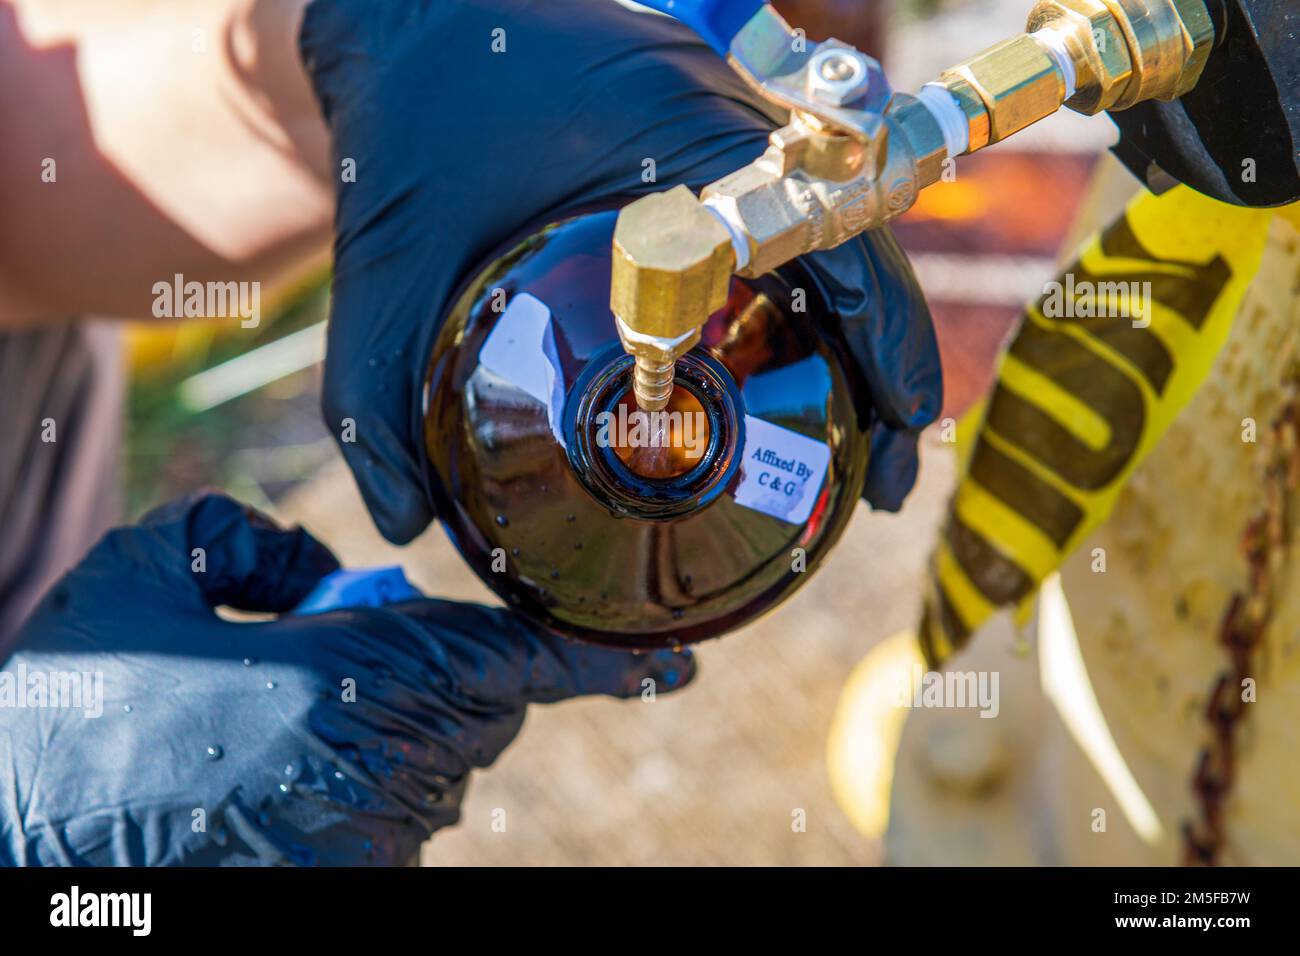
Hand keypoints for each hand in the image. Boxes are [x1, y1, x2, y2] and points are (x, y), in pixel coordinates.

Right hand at [0, 493, 692, 865]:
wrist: (24, 835)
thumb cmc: (80, 704)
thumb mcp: (151, 572)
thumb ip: (255, 541)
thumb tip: (330, 572)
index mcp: (355, 677)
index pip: (518, 661)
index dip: (602, 661)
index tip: (671, 666)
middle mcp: (384, 765)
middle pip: (482, 701)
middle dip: (445, 666)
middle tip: (345, 649)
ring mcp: (373, 835)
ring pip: (445, 760)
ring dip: (401, 724)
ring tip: (284, 717)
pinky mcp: (354, 878)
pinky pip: (401, 810)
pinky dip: (370, 777)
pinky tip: (278, 769)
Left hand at [301, 0, 941, 541]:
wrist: (400, 20)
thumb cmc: (394, 129)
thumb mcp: (384, 272)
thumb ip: (374, 406)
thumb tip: (396, 524)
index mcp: (681, 142)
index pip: (835, 240)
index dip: (888, 338)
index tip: (902, 423)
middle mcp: (724, 128)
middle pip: (856, 249)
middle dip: (888, 365)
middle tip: (882, 475)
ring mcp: (719, 129)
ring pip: (830, 237)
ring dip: (857, 333)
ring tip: (857, 440)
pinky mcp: (699, 140)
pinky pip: (781, 221)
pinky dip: (803, 296)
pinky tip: (783, 366)